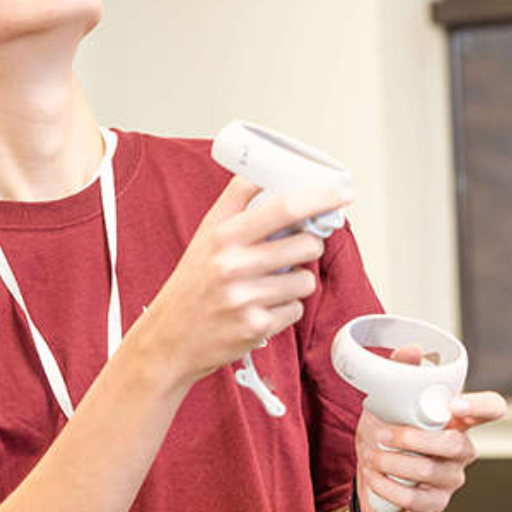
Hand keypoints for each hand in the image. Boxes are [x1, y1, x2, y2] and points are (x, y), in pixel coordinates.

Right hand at [125, 175, 352, 391]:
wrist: (169, 338)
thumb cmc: (191, 285)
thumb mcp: (206, 235)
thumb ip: (236, 201)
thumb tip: (265, 172)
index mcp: (224, 235)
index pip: (283, 208)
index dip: (319, 198)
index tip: (342, 194)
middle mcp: (234, 265)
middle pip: (305, 245)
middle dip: (307, 247)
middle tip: (290, 253)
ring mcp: (246, 298)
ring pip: (305, 280)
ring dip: (294, 283)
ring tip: (267, 287)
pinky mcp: (256, 327)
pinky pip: (295, 310)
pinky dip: (284, 311)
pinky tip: (260, 309)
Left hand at [354, 345, 507, 511]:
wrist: (369, 480)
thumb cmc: (385, 438)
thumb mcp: (386, 403)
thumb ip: (400, 374)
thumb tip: (413, 349)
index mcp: (457, 421)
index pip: (491, 409)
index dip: (482, 406)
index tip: (455, 404)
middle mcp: (461, 450)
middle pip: (456, 445)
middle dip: (414, 440)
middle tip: (383, 436)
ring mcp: (450, 479)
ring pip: (430, 472)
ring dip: (394, 463)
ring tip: (373, 456)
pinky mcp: (434, 504)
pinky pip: (413, 498)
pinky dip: (387, 486)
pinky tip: (374, 478)